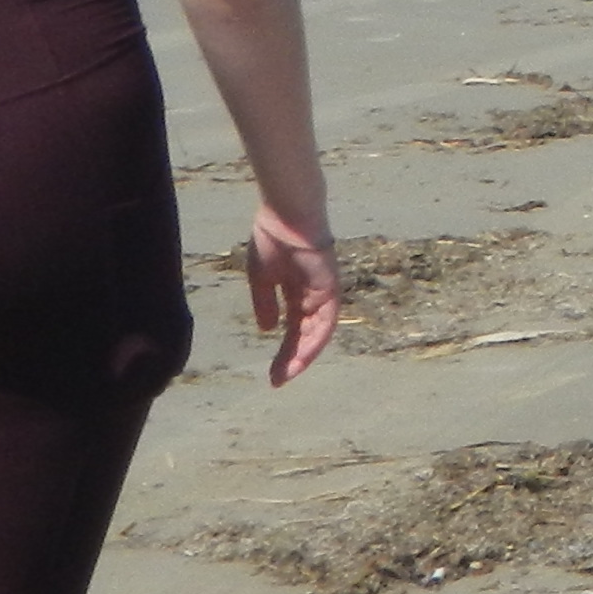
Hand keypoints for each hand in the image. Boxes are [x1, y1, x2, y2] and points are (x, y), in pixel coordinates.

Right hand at [248, 205, 341, 383]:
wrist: (284, 213)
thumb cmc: (273, 237)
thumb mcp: (261, 277)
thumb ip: (265, 302)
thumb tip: (267, 329)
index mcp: (296, 292)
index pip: (293, 328)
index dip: (283, 351)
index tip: (272, 373)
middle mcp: (313, 296)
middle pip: (305, 334)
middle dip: (292, 359)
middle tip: (278, 380)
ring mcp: (324, 292)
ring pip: (318, 332)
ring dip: (304, 355)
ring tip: (288, 374)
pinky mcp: (331, 288)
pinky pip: (326, 319)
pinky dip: (315, 338)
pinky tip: (302, 355)